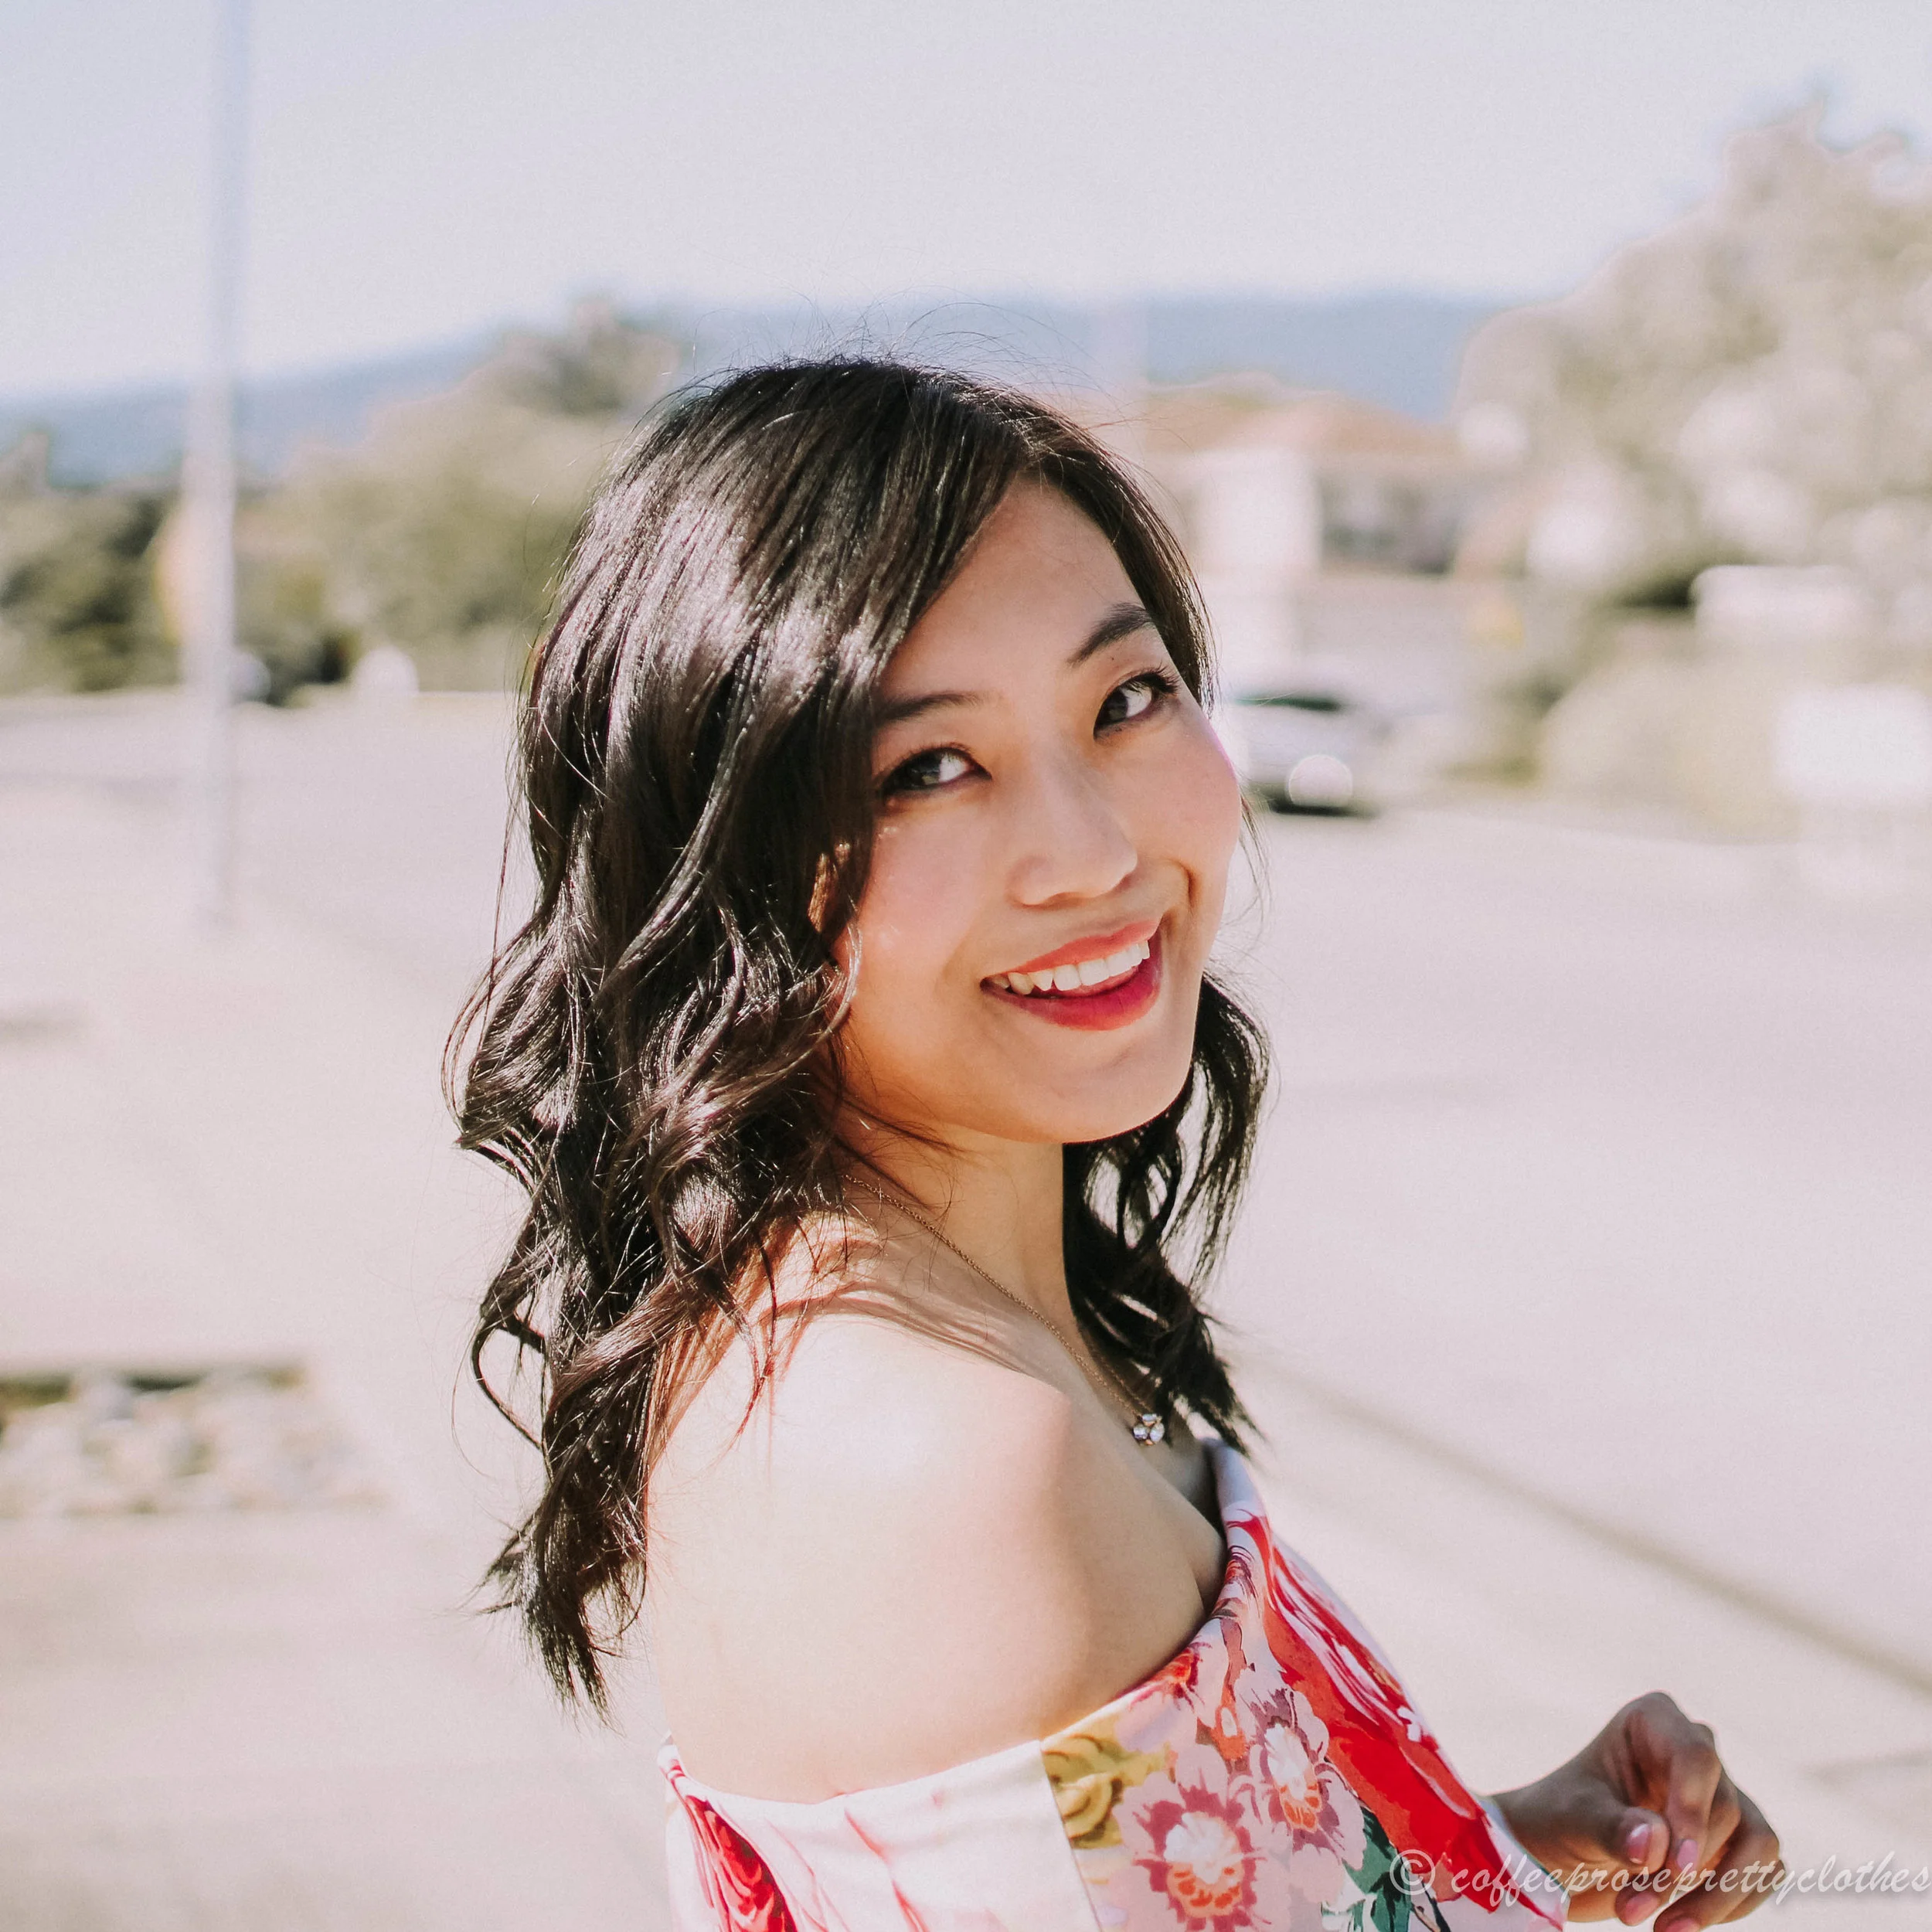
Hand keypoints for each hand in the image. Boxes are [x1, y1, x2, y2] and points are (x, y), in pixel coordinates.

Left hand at [1491, 1692, 1782, 1927]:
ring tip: (1664, 1930)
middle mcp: (1697, 1753)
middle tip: (1632, 1910)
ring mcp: (1723, 1798)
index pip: (1697, 1757)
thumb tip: (1654, 1846)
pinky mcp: (1737, 1843)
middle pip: (1724, 1810)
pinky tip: (1683, 1923)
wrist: (1560, 1855)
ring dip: (1717, 1897)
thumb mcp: (1573, 1820)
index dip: (1693, 1813)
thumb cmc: (1561, 1819)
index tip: (1675, 1868)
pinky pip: (1764, 1873)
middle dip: (1681, 1872)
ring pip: (1758, 1844)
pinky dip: (1731, 1905)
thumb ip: (1612, 1828)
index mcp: (1655, 1721)